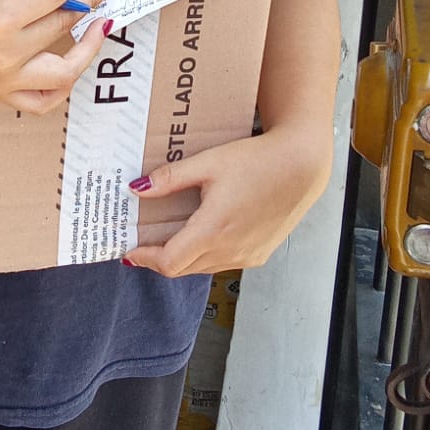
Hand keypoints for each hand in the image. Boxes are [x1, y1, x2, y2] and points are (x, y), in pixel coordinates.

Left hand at [124, 124, 332, 277]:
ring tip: (170, 234)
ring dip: (183, 257)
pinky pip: (222, 263)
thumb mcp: (208, 163)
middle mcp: (230, 251)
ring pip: (202, 267)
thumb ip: (170, 178)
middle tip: (143, 241)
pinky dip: (205, 254)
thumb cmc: (257, 161)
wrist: (301, 166)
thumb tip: (137, 188)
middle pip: (182, 269)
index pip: (168, 263)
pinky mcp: (258, 255)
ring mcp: (246, 256)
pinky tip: (203, 232)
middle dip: (159, 258)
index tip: (129, 251)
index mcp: (213, 230)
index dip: (144, 260)